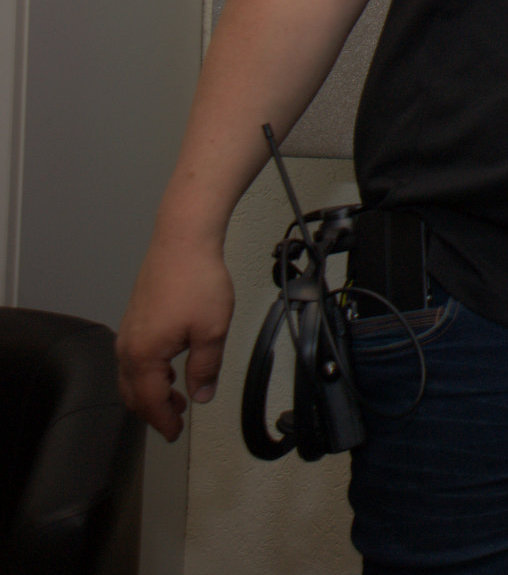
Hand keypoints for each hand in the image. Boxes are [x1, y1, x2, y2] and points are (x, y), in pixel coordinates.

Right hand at [116, 239, 234, 441]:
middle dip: (153, 411)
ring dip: (149, 393)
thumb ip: (205, 368)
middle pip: (132, 394)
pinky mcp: (135, 319)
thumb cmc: (196, 280)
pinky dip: (146, 373)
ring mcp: (128, 332)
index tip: (174, 433)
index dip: (164, 422)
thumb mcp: (212, 331)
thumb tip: (201, 394)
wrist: (182, 241)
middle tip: (175, 421)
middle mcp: (127, 346)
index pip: (149, 402)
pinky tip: (167, 369)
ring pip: (130, 376)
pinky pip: (133, 358)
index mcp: (143, 355)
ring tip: (177, 398)